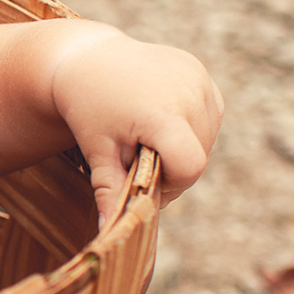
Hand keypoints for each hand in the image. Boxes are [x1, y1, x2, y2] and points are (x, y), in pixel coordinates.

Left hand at [49, 30, 223, 213]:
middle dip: (173, 167)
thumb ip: (110, 191)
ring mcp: (196, 78)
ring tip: (147, 136)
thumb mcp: (97, 151)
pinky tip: (161, 117)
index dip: (171, 184)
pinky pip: (208, 112)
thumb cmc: (87, 108)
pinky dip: (191, 124)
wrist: (84, 58)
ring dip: (184, 145)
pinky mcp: (198, 70)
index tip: (145, 183)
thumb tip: (109, 235)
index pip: (190, 167)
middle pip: (199, 154)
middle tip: (138, 160)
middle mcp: (187, 92)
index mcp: (163, 113)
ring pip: (207, 136)